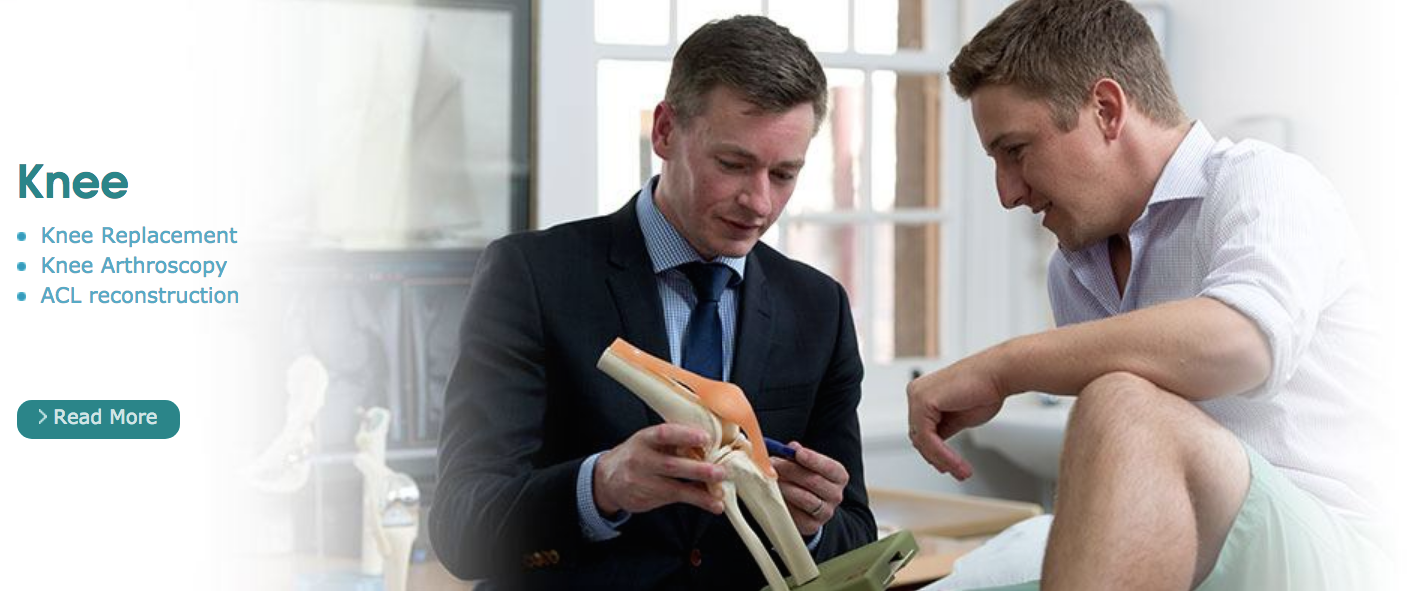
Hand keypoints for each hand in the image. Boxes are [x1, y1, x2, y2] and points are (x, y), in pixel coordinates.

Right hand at [593, 423, 726, 515]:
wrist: (608, 479)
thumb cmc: (637, 454)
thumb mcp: (649, 440)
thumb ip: (673, 440)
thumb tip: (711, 442)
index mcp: (645, 439)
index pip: (664, 434)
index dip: (685, 435)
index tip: (705, 438)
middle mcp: (642, 460)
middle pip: (671, 465)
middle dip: (698, 470)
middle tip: (720, 472)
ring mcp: (644, 482)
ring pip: (674, 488)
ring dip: (701, 493)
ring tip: (719, 494)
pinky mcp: (648, 499)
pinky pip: (675, 500)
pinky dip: (697, 501)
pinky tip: (713, 504)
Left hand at [770, 442, 847, 535]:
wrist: (809, 506)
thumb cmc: (805, 479)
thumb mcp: (805, 464)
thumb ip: (798, 454)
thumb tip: (792, 447)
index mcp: (839, 476)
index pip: (829, 467)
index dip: (813, 459)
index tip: (796, 452)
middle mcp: (836, 495)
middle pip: (814, 481)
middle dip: (791, 470)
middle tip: (774, 464)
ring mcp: (825, 512)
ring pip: (805, 498)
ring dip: (786, 487)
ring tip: (772, 480)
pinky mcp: (812, 525)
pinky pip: (796, 514)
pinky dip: (784, 503)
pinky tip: (776, 495)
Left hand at [907, 353, 1007, 479]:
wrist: (999, 374)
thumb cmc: (985, 389)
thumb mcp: (959, 417)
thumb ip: (944, 429)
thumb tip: (936, 447)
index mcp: (923, 394)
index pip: (920, 430)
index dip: (934, 453)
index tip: (949, 467)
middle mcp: (917, 392)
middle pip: (918, 436)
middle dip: (937, 458)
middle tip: (957, 472)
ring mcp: (918, 395)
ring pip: (922, 440)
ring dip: (943, 460)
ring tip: (961, 471)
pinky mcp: (923, 400)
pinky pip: (927, 437)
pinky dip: (943, 454)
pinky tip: (957, 463)